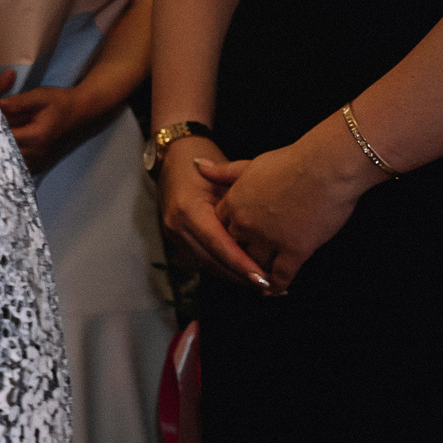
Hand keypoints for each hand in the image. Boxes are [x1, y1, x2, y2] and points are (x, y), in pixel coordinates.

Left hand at [0, 84, 104, 171]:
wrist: (81, 111)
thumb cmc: (61, 102)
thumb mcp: (39, 96)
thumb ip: (17, 102)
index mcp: (37, 137)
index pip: (4, 138)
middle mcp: (37, 154)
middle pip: (4, 152)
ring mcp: (38, 162)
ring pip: (9, 161)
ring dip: (0, 150)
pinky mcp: (38, 165)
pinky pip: (17, 167)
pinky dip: (9, 157)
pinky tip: (5, 146)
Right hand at [156, 136, 272, 293]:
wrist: (172, 155)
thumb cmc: (203, 160)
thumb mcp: (225, 178)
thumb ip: (242, 205)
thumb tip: (270, 232)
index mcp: (188, 210)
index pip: (219, 245)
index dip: (242, 265)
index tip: (265, 279)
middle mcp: (177, 225)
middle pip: (212, 261)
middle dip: (240, 276)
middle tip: (270, 287)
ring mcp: (174, 233)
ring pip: (207, 264)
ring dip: (233, 276)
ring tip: (262, 284)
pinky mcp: (177, 237)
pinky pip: (202, 258)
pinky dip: (223, 267)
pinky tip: (244, 272)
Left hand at [205, 129, 373, 292]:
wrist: (326, 167)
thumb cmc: (293, 161)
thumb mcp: (251, 164)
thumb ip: (224, 172)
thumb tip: (197, 164)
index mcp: (234, 202)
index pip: (219, 227)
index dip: (224, 237)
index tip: (227, 245)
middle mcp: (246, 223)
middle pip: (233, 248)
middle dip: (236, 258)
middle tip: (240, 268)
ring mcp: (269, 239)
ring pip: (254, 264)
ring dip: (255, 273)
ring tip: (257, 281)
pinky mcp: (294, 250)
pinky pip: (281, 275)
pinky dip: (277, 284)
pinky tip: (275, 290)